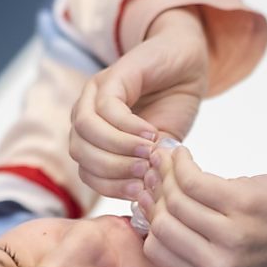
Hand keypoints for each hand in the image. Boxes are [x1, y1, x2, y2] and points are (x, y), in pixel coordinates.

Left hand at [69, 7, 209, 199]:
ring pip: (85, 130)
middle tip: (144, 173)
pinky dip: (128, 127)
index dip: (111, 187)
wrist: (187, 62)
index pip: (88, 173)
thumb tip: (144, 205)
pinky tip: (152, 133)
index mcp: (94, 138)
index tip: (140, 193)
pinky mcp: (112, 75)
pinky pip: (107, 108)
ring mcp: (94, 93)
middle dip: (112, 169)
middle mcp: (87, 115)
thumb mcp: (160, 149)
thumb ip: (147, 170)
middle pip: (79, 153)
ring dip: (117, 148)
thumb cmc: (173, 106)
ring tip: (148, 154)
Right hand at [137, 145, 266, 266]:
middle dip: (155, 193)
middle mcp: (219, 265)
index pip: (154, 249)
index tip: (153, 195)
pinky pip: (191, 179)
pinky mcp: (243, 205)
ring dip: (168, 173)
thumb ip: (193, 243)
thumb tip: (146, 205)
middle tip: (161, 173)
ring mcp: (231, 236)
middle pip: (159, 222)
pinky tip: (187, 156)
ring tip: (174, 161)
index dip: (149, 218)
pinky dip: (182, 162)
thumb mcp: (231, 257)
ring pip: (172, 199)